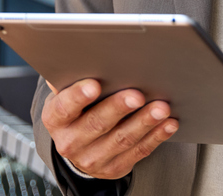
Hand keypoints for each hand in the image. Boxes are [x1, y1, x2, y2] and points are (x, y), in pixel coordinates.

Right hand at [40, 79, 178, 178]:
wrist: (77, 144)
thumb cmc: (76, 108)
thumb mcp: (65, 94)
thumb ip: (72, 77)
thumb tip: (84, 55)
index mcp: (55, 119)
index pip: (64, 107)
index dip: (78, 96)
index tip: (95, 84)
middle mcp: (70, 142)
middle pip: (97, 124)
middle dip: (119, 108)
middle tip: (138, 95)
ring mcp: (92, 159)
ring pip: (122, 140)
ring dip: (144, 123)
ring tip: (161, 108)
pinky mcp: (114, 168)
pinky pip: (138, 152)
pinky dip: (156, 136)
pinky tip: (168, 124)